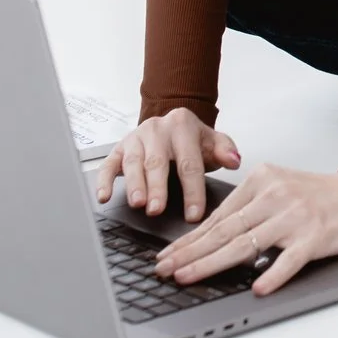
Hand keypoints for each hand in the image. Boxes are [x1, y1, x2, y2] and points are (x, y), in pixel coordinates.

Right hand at [93, 107, 240, 221]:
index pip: (190, 162)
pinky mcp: (118, 148)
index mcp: (183, 126)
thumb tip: (234, 160)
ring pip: (133, 162)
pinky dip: (103, 180)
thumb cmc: (192, 140)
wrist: (171, 123)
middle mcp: (157, 129)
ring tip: (137, 203)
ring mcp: (135, 138)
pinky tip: (104, 196)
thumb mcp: (213, 141)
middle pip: (157, 161)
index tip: (193, 214)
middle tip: (157, 209)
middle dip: (157, 187)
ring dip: (134, 184)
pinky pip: (108, 164)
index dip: (192, 190)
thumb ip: (225, 150)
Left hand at [151, 164, 337, 296]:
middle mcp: (275, 196)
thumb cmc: (321, 196)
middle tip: (164, 269)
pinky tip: (256, 287)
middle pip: (223, 230)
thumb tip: (212, 237)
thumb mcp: (280, 189)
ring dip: (212, 263)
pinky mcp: (315, 237)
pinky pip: (289, 259)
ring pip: (245, 244)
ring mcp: (295, 217)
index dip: (189, 239)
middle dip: (189, 253)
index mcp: (262, 181)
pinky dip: (272, 274)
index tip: (167, 255)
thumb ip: (249, 208)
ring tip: (188, 277)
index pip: (217, 216)